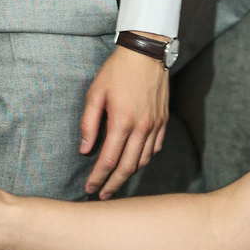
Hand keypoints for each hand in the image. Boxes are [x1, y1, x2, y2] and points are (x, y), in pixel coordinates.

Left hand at [79, 45, 169, 197]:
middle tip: (103, 195)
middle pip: (128, 168)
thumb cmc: (117, 71)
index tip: (90, 188)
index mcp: (122, 122)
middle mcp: (141, 128)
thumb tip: (85, 149)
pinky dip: (145, 159)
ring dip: (130, 175)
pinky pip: (156, 148)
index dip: (98, 177)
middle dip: (114, 185)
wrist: (146, 53)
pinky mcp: (164, 120)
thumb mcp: (95, 93)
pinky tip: (135, 162)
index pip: (108, 160)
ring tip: (117, 181)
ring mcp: (155, 125)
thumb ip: (89, 123)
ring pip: (143, 161)